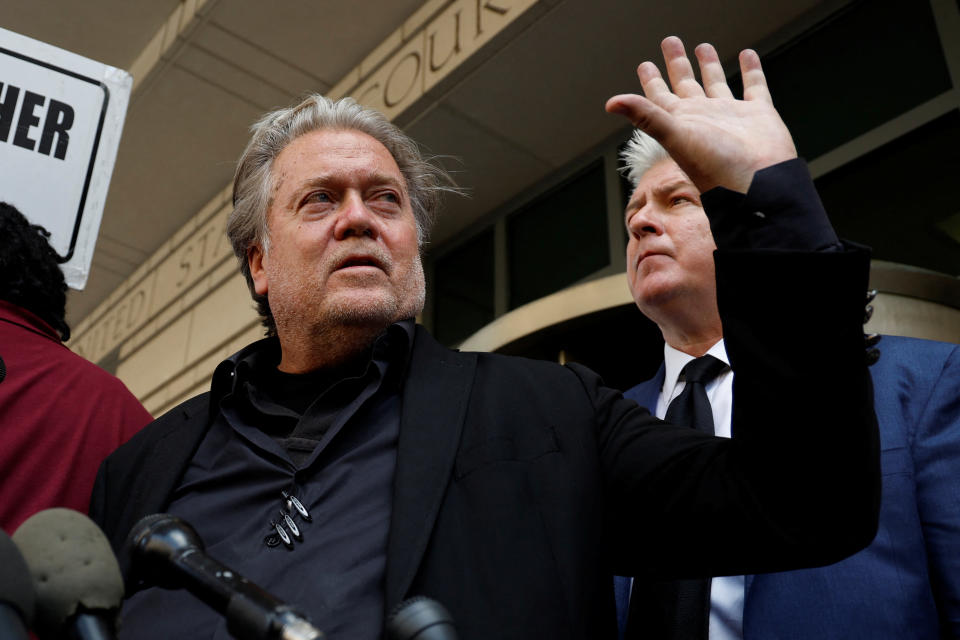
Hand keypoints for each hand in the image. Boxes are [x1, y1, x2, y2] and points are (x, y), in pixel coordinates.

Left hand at [606, 36, 796, 193]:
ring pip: (716, 84)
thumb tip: (610, 103)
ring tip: (702, 47)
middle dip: (677, 64)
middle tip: (670, 42)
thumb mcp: (675, 136)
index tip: (645, 64)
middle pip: (686, 85)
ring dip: (709, 66)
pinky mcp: (758, 115)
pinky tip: (747, 55)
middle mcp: (704, 117)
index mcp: (681, 122)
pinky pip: (754, 86)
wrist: (756, 184)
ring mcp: (730, 116)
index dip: (651, 80)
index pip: (660, 96)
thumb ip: (646, 116)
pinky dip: (751, 71)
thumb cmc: (714, 167)